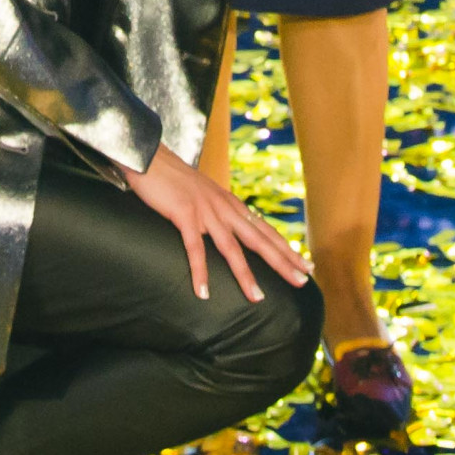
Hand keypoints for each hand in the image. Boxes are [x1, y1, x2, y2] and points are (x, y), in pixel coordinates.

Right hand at [122, 145, 308, 301]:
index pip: (265, 230)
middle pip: (259, 240)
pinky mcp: (184, 214)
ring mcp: (205, 211)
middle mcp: (224, 208)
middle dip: (282, 262)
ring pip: (231, 248)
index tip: (306, 265)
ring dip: (245, 275)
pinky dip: (199, 272)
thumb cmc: (173, 179)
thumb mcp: (204, 196)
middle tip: (302, 281)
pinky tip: (203, 293)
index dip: (286, 248)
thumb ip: (217, 212)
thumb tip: (228, 230)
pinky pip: (194, 248)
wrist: (149, 156)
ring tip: (257, 298)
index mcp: (231, 204)